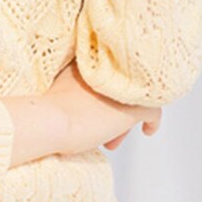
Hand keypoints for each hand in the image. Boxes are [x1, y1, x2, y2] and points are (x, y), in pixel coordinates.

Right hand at [45, 58, 161, 154]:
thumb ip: (75, 88)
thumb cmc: (46, 111)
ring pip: (137, 99)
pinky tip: (148, 131)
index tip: (95, 109)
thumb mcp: (60, 90)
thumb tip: (84, 105)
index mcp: (90, 61)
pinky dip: (152, 122)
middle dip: (114, 110)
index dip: (105, 93)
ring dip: (125, 120)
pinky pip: (154, 112)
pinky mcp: (137, 106)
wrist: (49, 120)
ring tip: (112, 139)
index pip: (109, 73)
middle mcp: (112, 69)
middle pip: (123, 87)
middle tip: (104, 128)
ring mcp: (126, 86)